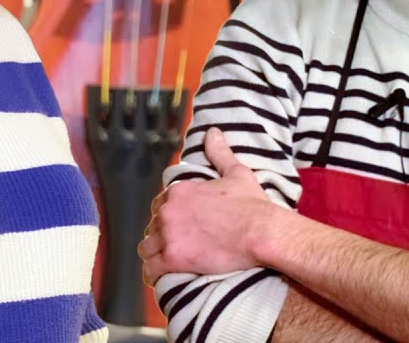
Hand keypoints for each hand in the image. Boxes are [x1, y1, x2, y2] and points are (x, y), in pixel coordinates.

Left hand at [138, 127, 275, 284]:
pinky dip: (154, 273)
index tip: (181, 225)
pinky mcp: (173, 258)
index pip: (160, 205)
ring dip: (155, 253)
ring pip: (147, 247)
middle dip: (162, 234)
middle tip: (179, 244)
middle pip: (152, 226)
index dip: (169, 216)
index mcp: (179, 191)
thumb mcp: (236, 172)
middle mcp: (168, 211)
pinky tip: (162, 275)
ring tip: (168, 261)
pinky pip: (150, 269)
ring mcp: (169, 235)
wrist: (261, 232)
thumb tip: (212, 132)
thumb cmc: (252, 204)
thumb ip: (219, 152)